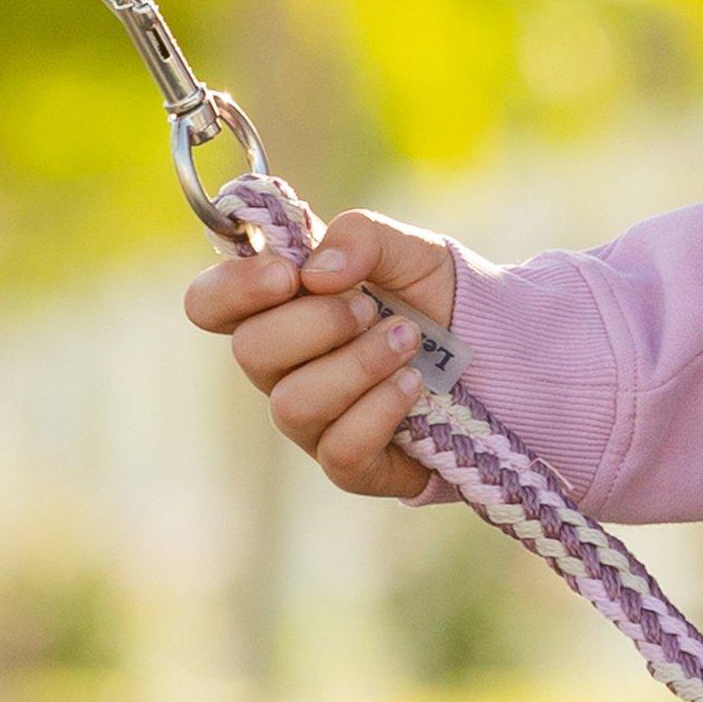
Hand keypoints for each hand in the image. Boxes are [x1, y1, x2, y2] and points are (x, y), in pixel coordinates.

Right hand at [182, 209, 462, 497]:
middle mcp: (281, 367)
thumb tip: (319, 272)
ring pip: (292, 404)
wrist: (494, 353)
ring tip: (408, 341)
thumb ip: (360, 237)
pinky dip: (381, 409)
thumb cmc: (433, 297)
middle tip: (369, 307)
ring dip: (357, 364)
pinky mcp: (349, 464)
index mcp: (278, 307)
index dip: (234, 288)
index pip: (208, 303)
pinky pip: (340, 449)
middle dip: (317, 322)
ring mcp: (311, 421)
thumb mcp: (407, 249)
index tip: (290, 274)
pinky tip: (413, 385)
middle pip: (250, 352)